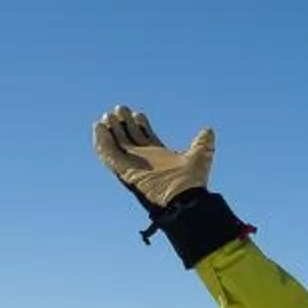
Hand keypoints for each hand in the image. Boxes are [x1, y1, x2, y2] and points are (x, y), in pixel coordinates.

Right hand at [93, 106, 215, 210]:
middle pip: (128, 138)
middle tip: (120, 108)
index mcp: (157, 155)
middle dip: (123, 124)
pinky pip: (109, 155)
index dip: (139, 124)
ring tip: (107, 116)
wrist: (185, 198)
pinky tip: (99, 127)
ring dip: (110, 131)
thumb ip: (202, 143)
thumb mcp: (200, 156)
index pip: (144, 137)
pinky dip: (102, 142)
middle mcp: (143, 160)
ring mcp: (132, 165)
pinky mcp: (125, 171)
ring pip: (116, 145)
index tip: (138, 113)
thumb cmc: (192, 182)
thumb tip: (209, 130)